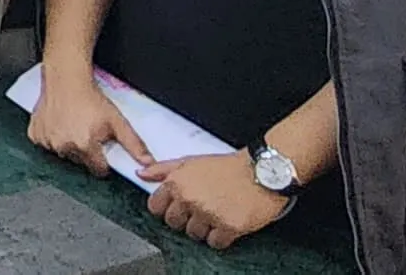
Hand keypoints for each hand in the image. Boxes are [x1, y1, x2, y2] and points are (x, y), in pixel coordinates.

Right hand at [28, 66, 154, 177]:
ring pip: (62, 153)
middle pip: (80, 161)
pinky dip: (53, 137)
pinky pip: (46, 144)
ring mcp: (47, 141)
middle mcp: (64, 146)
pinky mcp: (35, 134)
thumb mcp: (118, 121)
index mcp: (85, 146)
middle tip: (88, 131)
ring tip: (74, 126)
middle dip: (86, 151)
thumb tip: (148, 162)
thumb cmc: (90, 98)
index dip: (104, 160)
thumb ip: (134, 145)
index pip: (98, 169)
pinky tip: (60, 124)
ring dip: (68, 145)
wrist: (66, 78)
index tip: (102, 149)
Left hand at [144, 153, 291, 249]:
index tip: (178, 209)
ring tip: (218, 214)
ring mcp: (208, 214)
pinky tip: (228, 223)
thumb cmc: (230, 166)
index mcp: (178, 182)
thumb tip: (141, 174)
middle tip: (202, 211)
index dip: (166, 209)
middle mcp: (190, 198)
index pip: (156, 207)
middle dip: (186, 220)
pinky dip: (221, 238)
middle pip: (174, 223)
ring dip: (205, 229)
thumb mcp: (192, 161)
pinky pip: (215, 243)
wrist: (264, 172)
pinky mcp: (228, 227)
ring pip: (194, 234)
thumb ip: (164, 169)